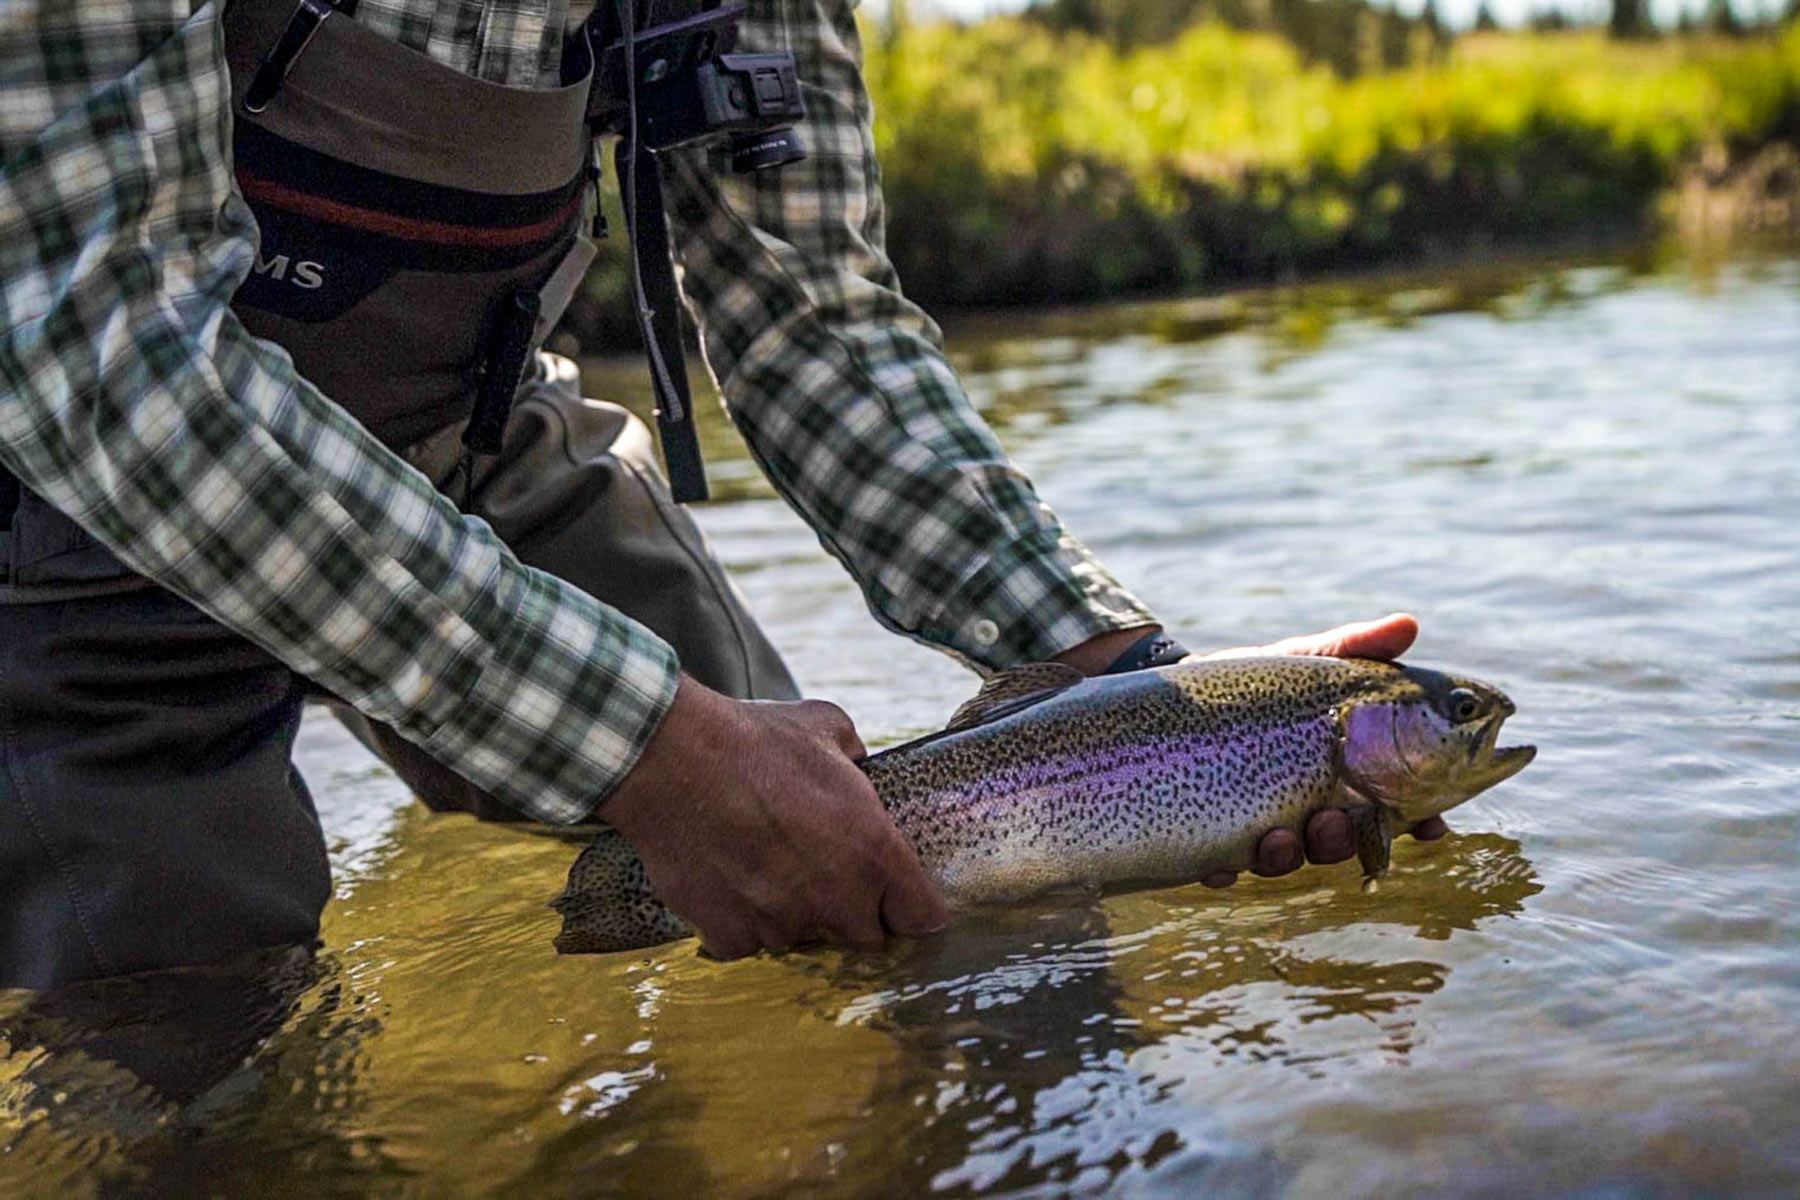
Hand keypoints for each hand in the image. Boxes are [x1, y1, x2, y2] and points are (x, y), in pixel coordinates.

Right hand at [600, 677, 948, 958]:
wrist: (673, 761)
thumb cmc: (753, 741)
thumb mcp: (827, 727)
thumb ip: (856, 755)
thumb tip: (858, 763)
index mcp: (874, 852)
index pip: (923, 917)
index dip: (912, 908)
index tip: (898, 899)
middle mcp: (836, 898)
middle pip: (866, 937)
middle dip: (852, 911)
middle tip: (821, 870)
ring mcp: (783, 924)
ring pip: (803, 937)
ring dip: (793, 912)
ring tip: (763, 862)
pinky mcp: (733, 936)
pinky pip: (749, 942)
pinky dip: (742, 920)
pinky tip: (728, 877)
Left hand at [1191, 611, 1447, 886]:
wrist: (1188, 690)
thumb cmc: (1263, 679)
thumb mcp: (1308, 659)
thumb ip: (1357, 647)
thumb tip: (1408, 624)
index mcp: (1349, 775)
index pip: (1397, 805)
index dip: (1421, 820)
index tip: (1432, 825)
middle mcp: (1312, 808)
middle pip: (1344, 841)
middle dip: (1345, 840)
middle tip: (1335, 818)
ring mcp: (1264, 825)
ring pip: (1289, 859)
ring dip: (1290, 856)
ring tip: (1278, 835)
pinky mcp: (1215, 833)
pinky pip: (1223, 865)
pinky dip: (1225, 868)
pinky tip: (1222, 863)